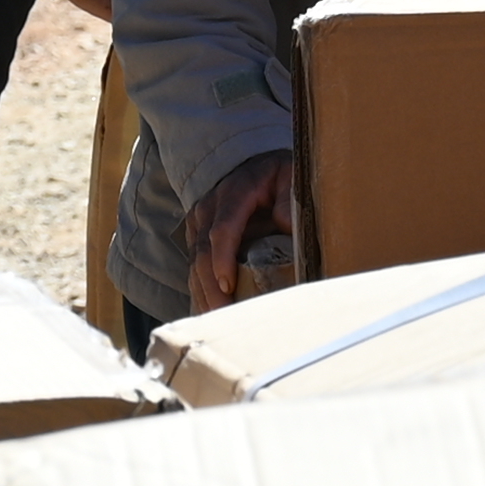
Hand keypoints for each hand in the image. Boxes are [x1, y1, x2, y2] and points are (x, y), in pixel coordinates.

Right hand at [185, 153, 294, 319]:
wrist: (255, 165)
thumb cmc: (278, 176)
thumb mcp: (290, 176)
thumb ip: (288, 199)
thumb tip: (286, 224)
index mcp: (235, 192)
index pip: (222, 228)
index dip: (223, 258)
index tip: (228, 285)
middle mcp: (210, 207)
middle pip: (202, 252)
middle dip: (210, 286)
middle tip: (223, 315)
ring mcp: (200, 221)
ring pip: (194, 261)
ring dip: (202, 292)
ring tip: (215, 319)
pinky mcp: (197, 234)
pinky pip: (194, 264)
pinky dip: (199, 287)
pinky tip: (209, 309)